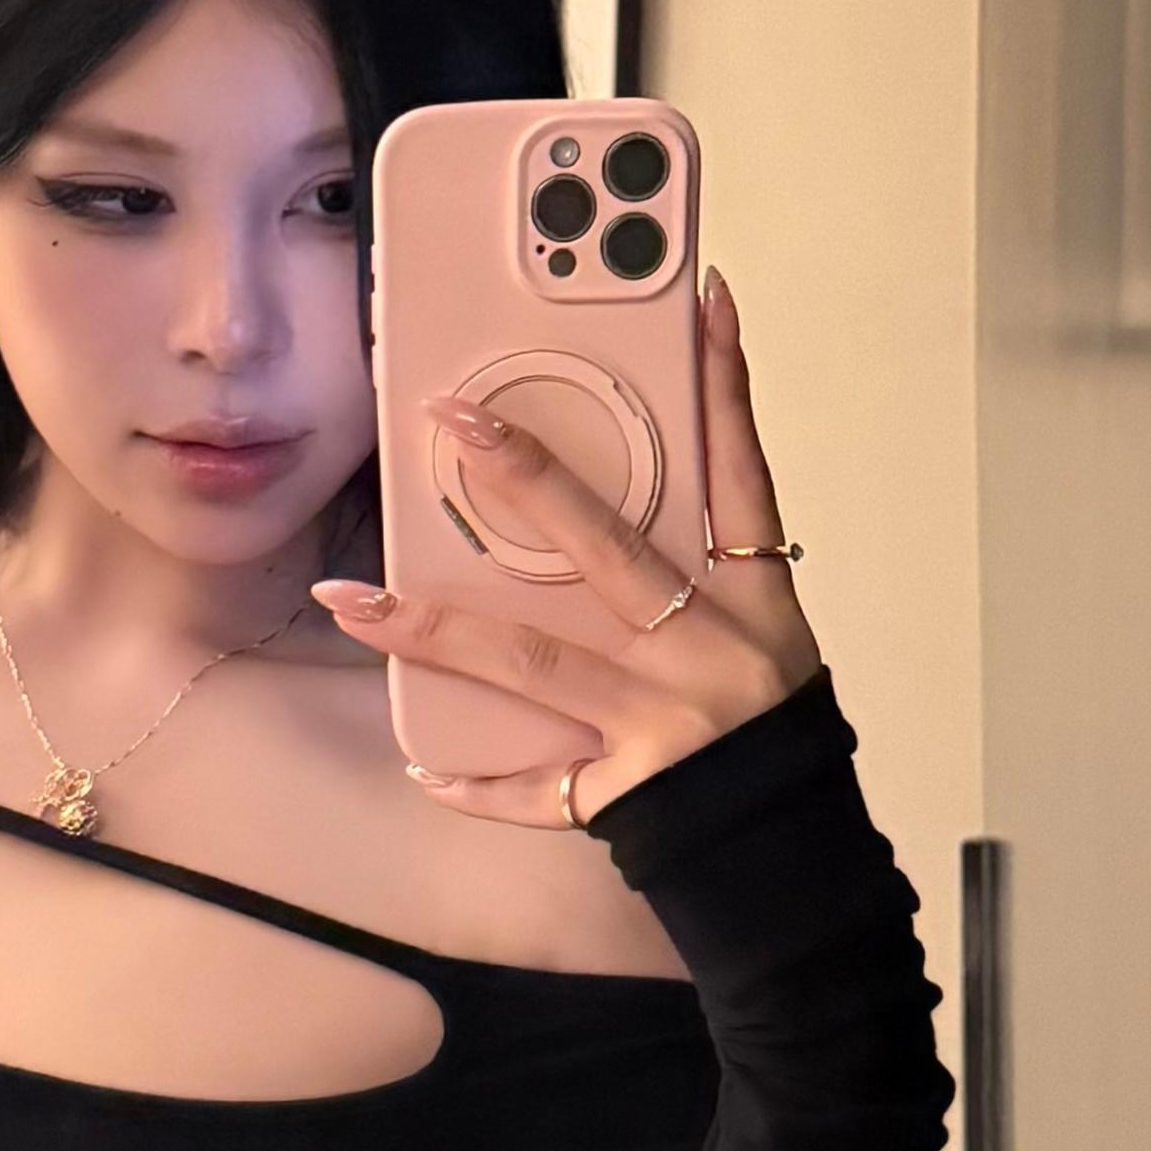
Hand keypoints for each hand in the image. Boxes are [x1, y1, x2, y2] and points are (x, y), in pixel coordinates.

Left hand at [309, 266, 820, 829]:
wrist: (797, 851)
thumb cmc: (771, 729)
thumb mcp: (766, 630)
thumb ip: (700, 562)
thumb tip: (606, 481)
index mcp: (757, 598)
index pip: (742, 470)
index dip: (722, 384)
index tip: (698, 299)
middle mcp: (711, 650)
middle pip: (609, 550)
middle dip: (529, 481)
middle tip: (454, 423)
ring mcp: (666, 723)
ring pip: (537, 664)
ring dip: (437, 632)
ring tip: (353, 600)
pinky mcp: (629, 793)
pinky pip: (540, 789)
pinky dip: (481, 783)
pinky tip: (422, 764)